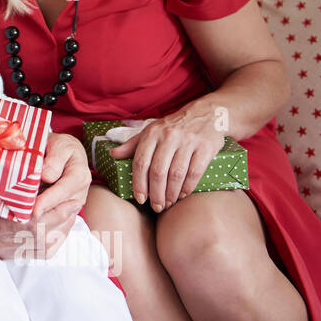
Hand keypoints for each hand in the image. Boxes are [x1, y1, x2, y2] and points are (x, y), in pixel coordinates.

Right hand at [0, 132, 86, 260]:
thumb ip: (5, 182)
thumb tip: (38, 170)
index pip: (33, 222)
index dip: (55, 211)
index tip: (70, 198)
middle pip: (41, 235)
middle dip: (62, 220)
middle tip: (75, 203)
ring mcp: (1, 250)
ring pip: (42, 248)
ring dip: (60, 231)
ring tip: (70, 214)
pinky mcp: (4, 255)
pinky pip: (36, 254)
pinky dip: (53, 242)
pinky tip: (60, 228)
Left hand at [108, 102, 224, 211]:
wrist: (208, 113)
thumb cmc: (174, 126)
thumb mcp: (151, 130)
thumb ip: (132, 145)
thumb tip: (112, 155)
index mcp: (152, 133)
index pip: (140, 162)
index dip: (139, 183)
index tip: (140, 198)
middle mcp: (169, 137)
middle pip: (158, 171)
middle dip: (156, 193)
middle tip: (156, 207)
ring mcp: (188, 142)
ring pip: (176, 174)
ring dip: (171, 193)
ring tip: (168, 203)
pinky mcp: (205, 147)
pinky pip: (195, 172)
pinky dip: (187, 187)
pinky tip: (182, 195)